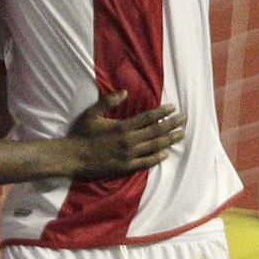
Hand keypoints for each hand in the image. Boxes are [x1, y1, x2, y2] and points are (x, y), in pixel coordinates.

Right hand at [68, 89, 186, 178]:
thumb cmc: (81, 134)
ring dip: (169, 140)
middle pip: (156, 131)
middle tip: (185, 119)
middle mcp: (129, 140)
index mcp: (122, 126)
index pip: (148, 118)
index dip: (162, 112)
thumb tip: (125, 92)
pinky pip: (145, 162)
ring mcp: (128, 154)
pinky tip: (165, 154)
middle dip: (172, 124)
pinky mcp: (125, 166)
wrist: (73, 157)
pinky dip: (156, 158)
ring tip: (181, 135)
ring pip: (154, 146)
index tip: (173, 108)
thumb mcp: (91, 114)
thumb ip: (108, 102)